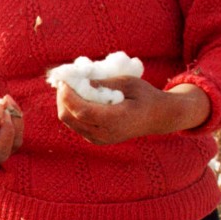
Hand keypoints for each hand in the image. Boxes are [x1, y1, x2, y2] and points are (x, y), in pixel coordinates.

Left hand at [55, 78, 210, 144]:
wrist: (158, 117)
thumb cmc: (145, 96)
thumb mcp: (128, 83)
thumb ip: (104, 84)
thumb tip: (80, 81)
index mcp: (115, 120)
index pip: (82, 111)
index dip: (68, 96)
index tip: (65, 81)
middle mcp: (104, 134)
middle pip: (70, 117)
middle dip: (62, 98)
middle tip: (66, 82)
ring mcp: (99, 139)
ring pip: (70, 121)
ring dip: (65, 104)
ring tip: (71, 87)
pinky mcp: (96, 139)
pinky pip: (76, 124)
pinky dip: (72, 110)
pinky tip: (78, 97)